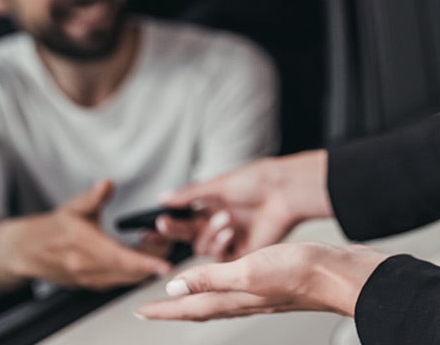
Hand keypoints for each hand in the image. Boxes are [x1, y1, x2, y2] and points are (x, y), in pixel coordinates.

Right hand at [5, 180, 173, 290]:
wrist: (25, 253)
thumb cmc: (49, 230)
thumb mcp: (72, 208)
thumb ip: (93, 197)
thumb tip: (107, 184)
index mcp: (84, 247)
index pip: (121, 259)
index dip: (146, 263)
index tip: (165, 265)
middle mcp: (88, 268)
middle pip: (131, 272)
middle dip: (154, 260)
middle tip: (168, 241)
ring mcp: (90, 280)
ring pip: (128, 279)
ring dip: (146, 267)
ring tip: (156, 245)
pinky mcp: (92, 286)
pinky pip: (121, 282)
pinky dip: (135, 272)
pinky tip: (142, 258)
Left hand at [134, 243, 387, 320]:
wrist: (341, 273)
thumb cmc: (301, 272)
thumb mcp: (247, 271)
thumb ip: (211, 280)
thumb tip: (176, 287)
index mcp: (234, 298)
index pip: (188, 307)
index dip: (163, 309)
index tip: (141, 312)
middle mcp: (244, 299)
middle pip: (200, 308)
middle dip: (175, 308)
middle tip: (154, 310)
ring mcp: (260, 293)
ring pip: (218, 300)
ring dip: (196, 299)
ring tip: (183, 296)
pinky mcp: (274, 283)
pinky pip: (238, 289)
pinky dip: (222, 286)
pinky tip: (228, 281)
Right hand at [158, 150, 333, 261]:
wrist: (284, 191)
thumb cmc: (255, 182)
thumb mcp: (218, 185)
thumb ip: (189, 195)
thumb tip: (162, 198)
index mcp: (214, 205)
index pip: (184, 218)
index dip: (169, 222)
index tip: (155, 223)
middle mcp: (220, 223)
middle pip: (189, 234)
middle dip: (176, 230)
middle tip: (166, 224)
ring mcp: (232, 238)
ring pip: (203, 246)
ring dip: (208, 234)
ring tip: (225, 219)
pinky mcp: (244, 251)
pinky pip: (222, 258)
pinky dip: (220, 246)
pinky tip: (229, 232)